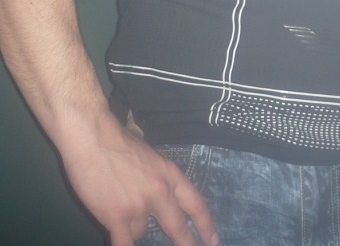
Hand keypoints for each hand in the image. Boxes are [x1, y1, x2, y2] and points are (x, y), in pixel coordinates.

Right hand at [61, 118, 218, 245]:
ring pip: (140, 232)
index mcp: (169, 173)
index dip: (206, 224)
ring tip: (116, 204)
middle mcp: (160, 191)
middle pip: (177, 226)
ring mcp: (139, 205)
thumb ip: (155, 172)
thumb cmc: (117, 140)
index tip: (213, 239)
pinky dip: (123, 244)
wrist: (94, 137)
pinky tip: (123, 243)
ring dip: (131, 226)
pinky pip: (124, 243)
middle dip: (186, 243)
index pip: (195, 203)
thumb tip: (154, 178)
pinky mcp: (117, 216)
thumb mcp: (149, 152)